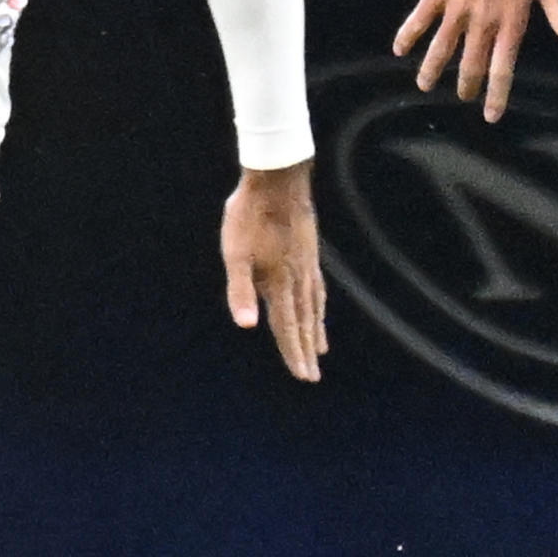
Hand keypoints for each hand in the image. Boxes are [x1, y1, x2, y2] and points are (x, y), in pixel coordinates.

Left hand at [223, 161, 327, 381]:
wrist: (278, 180)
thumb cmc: (249, 216)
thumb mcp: (235, 253)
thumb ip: (240, 291)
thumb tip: (247, 325)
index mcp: (279, 282)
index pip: (287, 326)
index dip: (294, 352)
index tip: (302, 375)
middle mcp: (298, 278)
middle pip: (304, 322)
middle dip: (307, 350)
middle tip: (312, 376)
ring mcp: (307, 266)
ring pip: (314, 307)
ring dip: (317, 331)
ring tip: (322, 350)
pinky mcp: (310, 253)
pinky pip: (318, 289)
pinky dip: (320, 306)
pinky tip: (319, 307)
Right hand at [391, 0, 557, 121]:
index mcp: (511, 17)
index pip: (504, 66)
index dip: (498, 93)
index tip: (491, 116)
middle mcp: (483, 17)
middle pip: (472, 62)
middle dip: (467, 84)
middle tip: (463, 98)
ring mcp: (457, 4)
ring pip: (441, 46)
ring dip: (432, 69)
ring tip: (424, 86)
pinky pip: (420, 18)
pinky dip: (409, 35)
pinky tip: (399, 50)